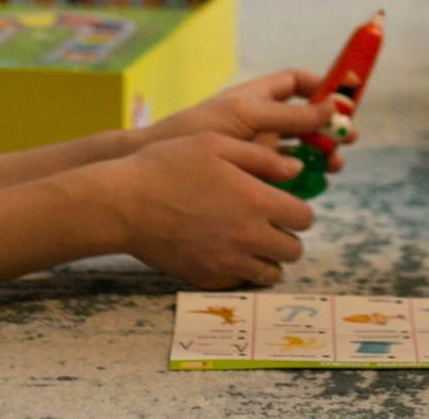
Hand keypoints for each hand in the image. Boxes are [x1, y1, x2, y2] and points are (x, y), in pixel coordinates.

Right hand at [91, 133, 317, 288]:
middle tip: (268, 223)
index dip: (298, 210)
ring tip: (249, 240)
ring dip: (267, 258)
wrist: (124, 204)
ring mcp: (227, 263)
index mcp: (257, 201)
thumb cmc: (168, 165)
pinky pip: (240, 283)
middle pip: (293, 250)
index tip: (284, 204)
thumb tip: (295, 171)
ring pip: (271, 273)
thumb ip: (262, 158)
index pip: (304, 218)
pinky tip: (225, 251)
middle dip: (286, 236)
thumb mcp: (217, 145)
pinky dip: (241, 271)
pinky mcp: (206, 278)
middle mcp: (248, 237)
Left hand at [141, 70, 355, 172]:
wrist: (156, 170)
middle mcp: (258, 122)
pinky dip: (302, 179)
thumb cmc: (196, 132)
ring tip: (332, 167)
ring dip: (319, 156)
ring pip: (298, 150)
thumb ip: (288, 115)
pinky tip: (311, 186)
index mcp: (256, 98)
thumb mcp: (246, 116)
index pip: (294, 84)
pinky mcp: (251, 178)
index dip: (320, 87)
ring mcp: (255, 151)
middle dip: (328, 129)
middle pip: (304, 120)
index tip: (343, 100)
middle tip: (346, 142)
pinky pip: (284, 176)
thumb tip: (330, 108)